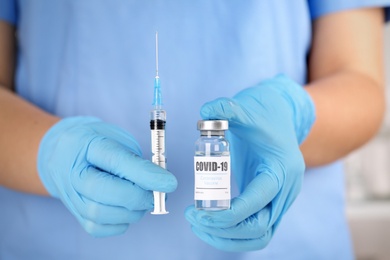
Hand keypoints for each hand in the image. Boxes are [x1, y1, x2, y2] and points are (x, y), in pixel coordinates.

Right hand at [38, 117, 176, 236]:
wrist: (61, 153)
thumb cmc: (96, 144)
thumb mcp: (117, 138)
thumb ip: (135, 159)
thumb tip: (158, 182)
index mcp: (86, 144)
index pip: (116, 161)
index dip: (146, 174)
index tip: (170, 183)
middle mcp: (73, 171)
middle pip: (104, 191)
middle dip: (139, 197)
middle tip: (157, 195)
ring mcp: (71, 195)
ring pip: (101, 214)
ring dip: (131, 212)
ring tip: (143, 201)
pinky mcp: (74, 213)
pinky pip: (98, 228)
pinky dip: (120, 223)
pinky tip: (127, 210)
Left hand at [185, 75, 314, 250]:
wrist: (281, 118)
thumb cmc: (263, 116)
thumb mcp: (246, 110)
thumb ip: (226, 109)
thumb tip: (204, 112)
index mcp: (282, 170)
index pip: (257, 203)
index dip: (227, 215)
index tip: (197, 213)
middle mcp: (286, 191)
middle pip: (259, 228)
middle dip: (223, 229)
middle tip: (193, 219)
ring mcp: (281, 200)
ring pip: (260, 236)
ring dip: (228, 238)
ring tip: (199, 226)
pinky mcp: (271, 203)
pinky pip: (256, 230)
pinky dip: (234, 234)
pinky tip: (211, 225)